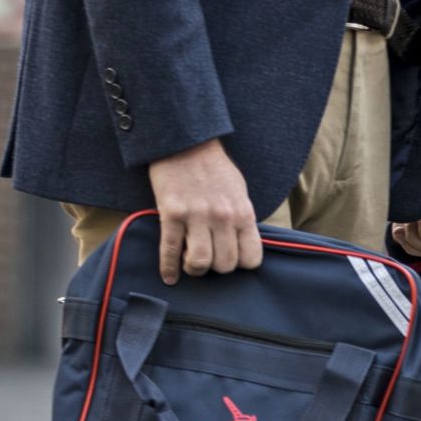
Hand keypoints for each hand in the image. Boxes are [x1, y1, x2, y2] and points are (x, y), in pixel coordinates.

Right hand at [148, 138, 260, 284]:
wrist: (186, 144)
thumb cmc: (215, 169)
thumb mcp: (240, 193)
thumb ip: (242, 220)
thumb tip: (241, 246)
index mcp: (243, 213)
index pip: (252, 258)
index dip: (241, 265)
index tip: (232, 259)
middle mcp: (223, 218)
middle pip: (225, 265)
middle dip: (216, 268)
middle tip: (209, 260)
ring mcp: (197, 216)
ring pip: (200, 262)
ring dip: (195, 269)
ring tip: (190, 263)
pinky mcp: (172, 213)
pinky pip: (170, 249)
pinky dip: (168, 268)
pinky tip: (169, 276)